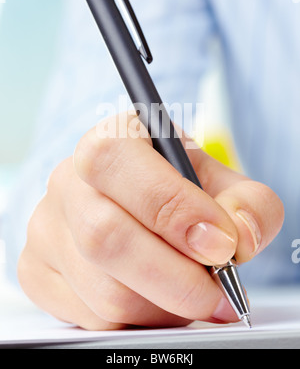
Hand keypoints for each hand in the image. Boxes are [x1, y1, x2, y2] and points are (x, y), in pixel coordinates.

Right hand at [18, 112, 283, 329]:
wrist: (143, 201)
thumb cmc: (180, 188)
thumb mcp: (223, 182)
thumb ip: (247, 203)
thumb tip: (238, 239)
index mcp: (110, 139)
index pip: (117, 163)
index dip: (172, 209)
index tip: (220, 245)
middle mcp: (68, 179)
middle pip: (104, 236)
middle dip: (174, 279)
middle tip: (218, 292)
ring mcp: (47, 226)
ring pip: (101, 288)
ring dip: (161, 304)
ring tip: (188, 290)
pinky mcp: (38, 269)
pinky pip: (88, 315)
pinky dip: (136, 318)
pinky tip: (154, 296)